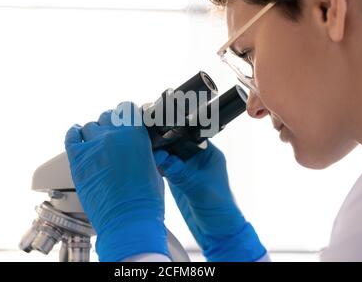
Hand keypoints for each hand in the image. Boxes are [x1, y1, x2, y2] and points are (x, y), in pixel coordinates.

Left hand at [65, 102, 168, 261]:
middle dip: (112, 124)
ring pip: (90, 126)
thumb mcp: (154, 168)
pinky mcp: (77, 160)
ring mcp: (93, 146)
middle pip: (108, 116)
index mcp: (135, 134)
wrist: (127, 221)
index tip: (128, 120)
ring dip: (95, 132)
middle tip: (114, 136)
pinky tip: (78, 136)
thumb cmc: (145, 200)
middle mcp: (113, 135)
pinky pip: (71, 136)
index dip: (128, 115)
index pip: (128, 108)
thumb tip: (143, 147)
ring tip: (98, 143)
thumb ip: (146, 151)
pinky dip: (74, 134)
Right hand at [154, 141, 265, 261]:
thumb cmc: (220, 211)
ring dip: (157, 153)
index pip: (189, 134)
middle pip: (175, 142)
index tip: (158, 127)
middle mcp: (196, 158)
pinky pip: (163, 167)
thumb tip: (162, 158)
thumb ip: (182, 174)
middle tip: (144, 138)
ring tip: (142, 150)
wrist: (217, 234)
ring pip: (168, 154)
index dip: (174, 129)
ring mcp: (185, 168)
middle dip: (162, 140)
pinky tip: (145, 164)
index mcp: (208, 153)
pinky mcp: (176, 180)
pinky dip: (154, 165)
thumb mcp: (201, 190)